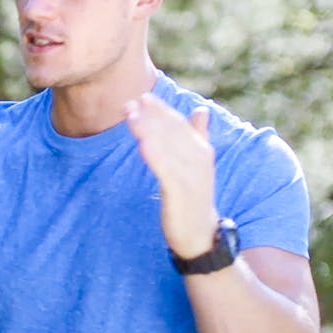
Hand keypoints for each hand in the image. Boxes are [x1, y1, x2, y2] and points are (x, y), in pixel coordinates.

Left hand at [125, 93, 219, 258]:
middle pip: (173, 133)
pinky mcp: (181, 195)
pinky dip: (156, 156)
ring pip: (168, 148)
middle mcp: (199, 161)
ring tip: (131, 116)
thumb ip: (198, 136)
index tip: (142, 97)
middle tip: (131, 103)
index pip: (180, 125)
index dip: (161, 111)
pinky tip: (142, 145)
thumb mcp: (197, 165)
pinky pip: (167, 172)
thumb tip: (201, 110)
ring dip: (149, 130)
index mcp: (201, 151)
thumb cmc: (194, 197)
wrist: (201, 234)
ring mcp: (191, 178)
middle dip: (152, 117)